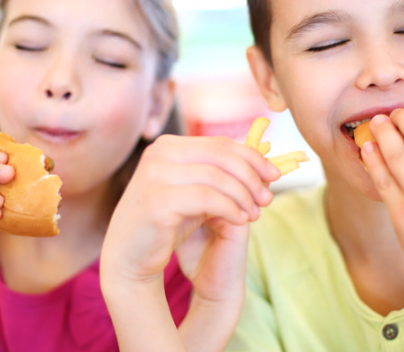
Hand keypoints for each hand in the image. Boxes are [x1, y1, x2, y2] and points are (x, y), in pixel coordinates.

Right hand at [102, 134, 279, 303]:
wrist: (129, 258)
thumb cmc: (167, 225)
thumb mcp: (196, 193)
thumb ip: (220, 175)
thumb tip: (265, 163)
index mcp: (167, 146)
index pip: (220, 144)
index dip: (252, 158)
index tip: (274, 175)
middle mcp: (158, 153)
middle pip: (221, 155)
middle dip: (251, 176)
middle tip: (267, 198)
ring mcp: (154, 174)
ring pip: (217, 176)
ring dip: (243, 195)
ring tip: (254, 214)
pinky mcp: (157, 200)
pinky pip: (207, 198)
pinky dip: (230, 208)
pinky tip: (240, 220)